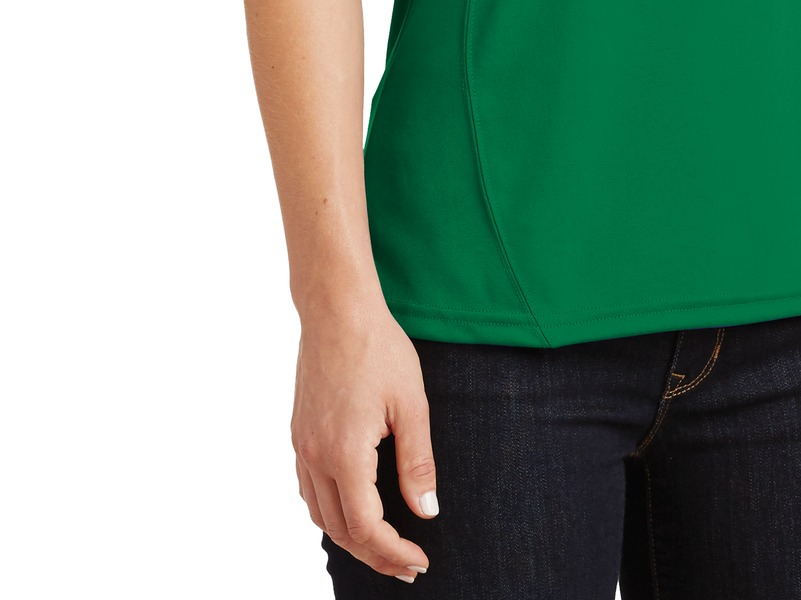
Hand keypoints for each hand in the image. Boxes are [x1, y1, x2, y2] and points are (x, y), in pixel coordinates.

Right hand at [291, 295, 437, 580]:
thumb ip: (417, 463)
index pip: (366, 527)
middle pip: (340, 530)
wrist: (337, 309)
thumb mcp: (412, 405)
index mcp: (345, 454)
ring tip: (384, 545)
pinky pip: (309, 490)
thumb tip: (427, 512)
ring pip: (320, 514)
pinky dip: (331, 511)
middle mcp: (315, 457)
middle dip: (375, 555)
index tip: (419, 560)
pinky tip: (353, 508)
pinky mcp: (299, 433)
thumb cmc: (379, 349)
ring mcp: (302, 446)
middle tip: (408, 565)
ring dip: (351, 538)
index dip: (393, 552)